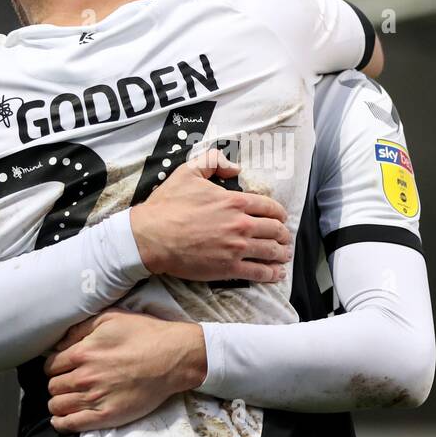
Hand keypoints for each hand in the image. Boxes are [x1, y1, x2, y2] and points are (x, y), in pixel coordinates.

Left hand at [44, 310, 207, 433]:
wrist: (173, 358)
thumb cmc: (145, 334)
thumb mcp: (111, 318)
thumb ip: (81, 328)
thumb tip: (60, 342)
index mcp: (82, 352)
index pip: (51, 365)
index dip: (55, 366)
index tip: (62, 368)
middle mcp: (84, 376)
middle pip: (53, 386)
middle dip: (57, 384)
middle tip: (67, 383)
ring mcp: (94, 398)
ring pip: (58, 405)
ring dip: (57, 403)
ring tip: (65, 400)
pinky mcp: (106, 416)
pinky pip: (71, 424)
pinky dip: (61, 423)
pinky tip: (61, 419)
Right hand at [128, 148, 290, 282]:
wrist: (151, 236)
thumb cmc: (168, 205)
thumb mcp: (188, 172)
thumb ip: (213, 162)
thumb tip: (235, 168)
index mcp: (234, 201)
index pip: (269, 207)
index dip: (279, 213)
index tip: (281, 218)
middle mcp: (241, 224)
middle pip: (274, 230)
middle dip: (283, 234)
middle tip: (285, 238)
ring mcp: (236, 248)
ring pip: (270, 251)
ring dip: (281, 253)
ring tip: (284, 256)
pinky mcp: (228, 268)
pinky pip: (258, 272)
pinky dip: (271, 274)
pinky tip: (277, 274)